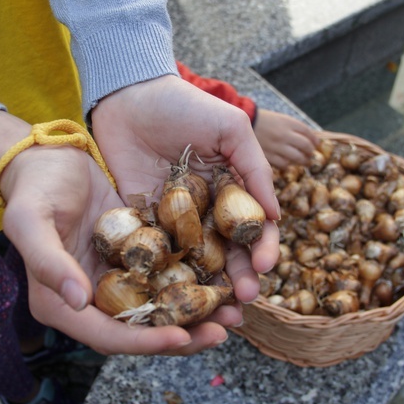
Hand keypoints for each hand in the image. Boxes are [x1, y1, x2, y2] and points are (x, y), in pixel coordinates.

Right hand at [0, 112, 238, 354]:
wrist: (46, 156)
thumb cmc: (33, 187)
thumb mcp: (31, 221)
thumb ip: (49, 262)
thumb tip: (78, 301)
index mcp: (60, 302)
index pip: (107, 335)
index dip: (145, 341)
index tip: (180, 336)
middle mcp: (90, 299)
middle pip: (140, 331)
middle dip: (182, 336)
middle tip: (222, 332)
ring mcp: (113, 280)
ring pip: (158, 308)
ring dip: (195, 314)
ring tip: (234, 312)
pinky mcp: (132, 259)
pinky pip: (165, 279)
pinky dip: (192, 283)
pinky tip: (223, 279)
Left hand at [91, 75, 280, 301]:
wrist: (128, 96)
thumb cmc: (184, 106)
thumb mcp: (229, 129)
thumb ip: (255, 169)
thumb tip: (275, 215)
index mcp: (230, 191)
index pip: (253, 227)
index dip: (262, 247)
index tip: (264, 265)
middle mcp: (205, 212)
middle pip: (227, 253)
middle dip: (239, 277)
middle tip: (245, 299)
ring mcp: (173, 221)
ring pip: (194, 261)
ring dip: (208, 286)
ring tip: (218, 308)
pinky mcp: (141, 223)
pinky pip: (156, 253)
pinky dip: (165, 275)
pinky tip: (174, 295)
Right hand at [253, 109, 319, 167]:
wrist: (241, 124)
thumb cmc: (262, 123)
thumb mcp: (279, 119)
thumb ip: (293, 129)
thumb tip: (310, 141)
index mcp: (287, 122)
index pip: (308, 133)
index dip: (314, 140)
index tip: (315, 144)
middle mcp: (283, 134)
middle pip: (305, 146)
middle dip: (310, 152)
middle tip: (310, 155)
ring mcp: (276, 146)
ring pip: (296, 157)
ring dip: (302, 161)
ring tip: (303, 162)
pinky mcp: (267, 156)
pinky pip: (283, 164)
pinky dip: (287, 164)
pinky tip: (287, 163)